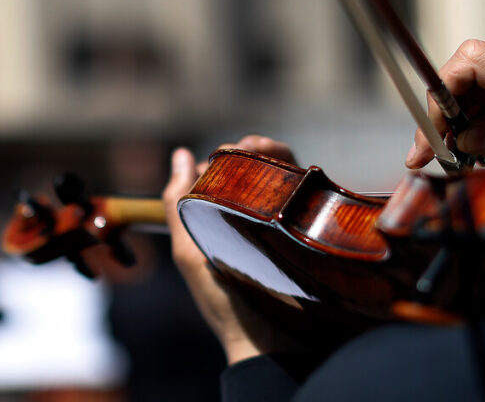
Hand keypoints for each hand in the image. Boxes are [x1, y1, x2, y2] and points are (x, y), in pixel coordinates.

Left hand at [163, 135, 297, 364]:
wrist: (270, 337)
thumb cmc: (224, 299)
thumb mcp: (189, 250)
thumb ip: (177, 204)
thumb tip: (180, 153)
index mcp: (223, 220)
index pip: (226, 174)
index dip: (227, 155)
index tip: (231, 150)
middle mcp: (254, 217)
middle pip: (255, 169)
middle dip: (252, 149)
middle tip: (253, 147)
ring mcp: (282, 222)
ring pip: (281, 173)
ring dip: (273, 152)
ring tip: (268, 148)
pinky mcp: (307, 227)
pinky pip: (303, 190)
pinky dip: (295, 169)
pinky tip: (289, 164)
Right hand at [405, 40, 484, 179]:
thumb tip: (463, 138)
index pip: (473, 61)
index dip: (441, 93)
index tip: (433, 135)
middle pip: (473, 65)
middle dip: (444, 107)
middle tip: (430, 153)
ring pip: (484, 71)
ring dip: (462, 107)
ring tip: (452, 150)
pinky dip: (483, 103)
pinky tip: (478, 135)